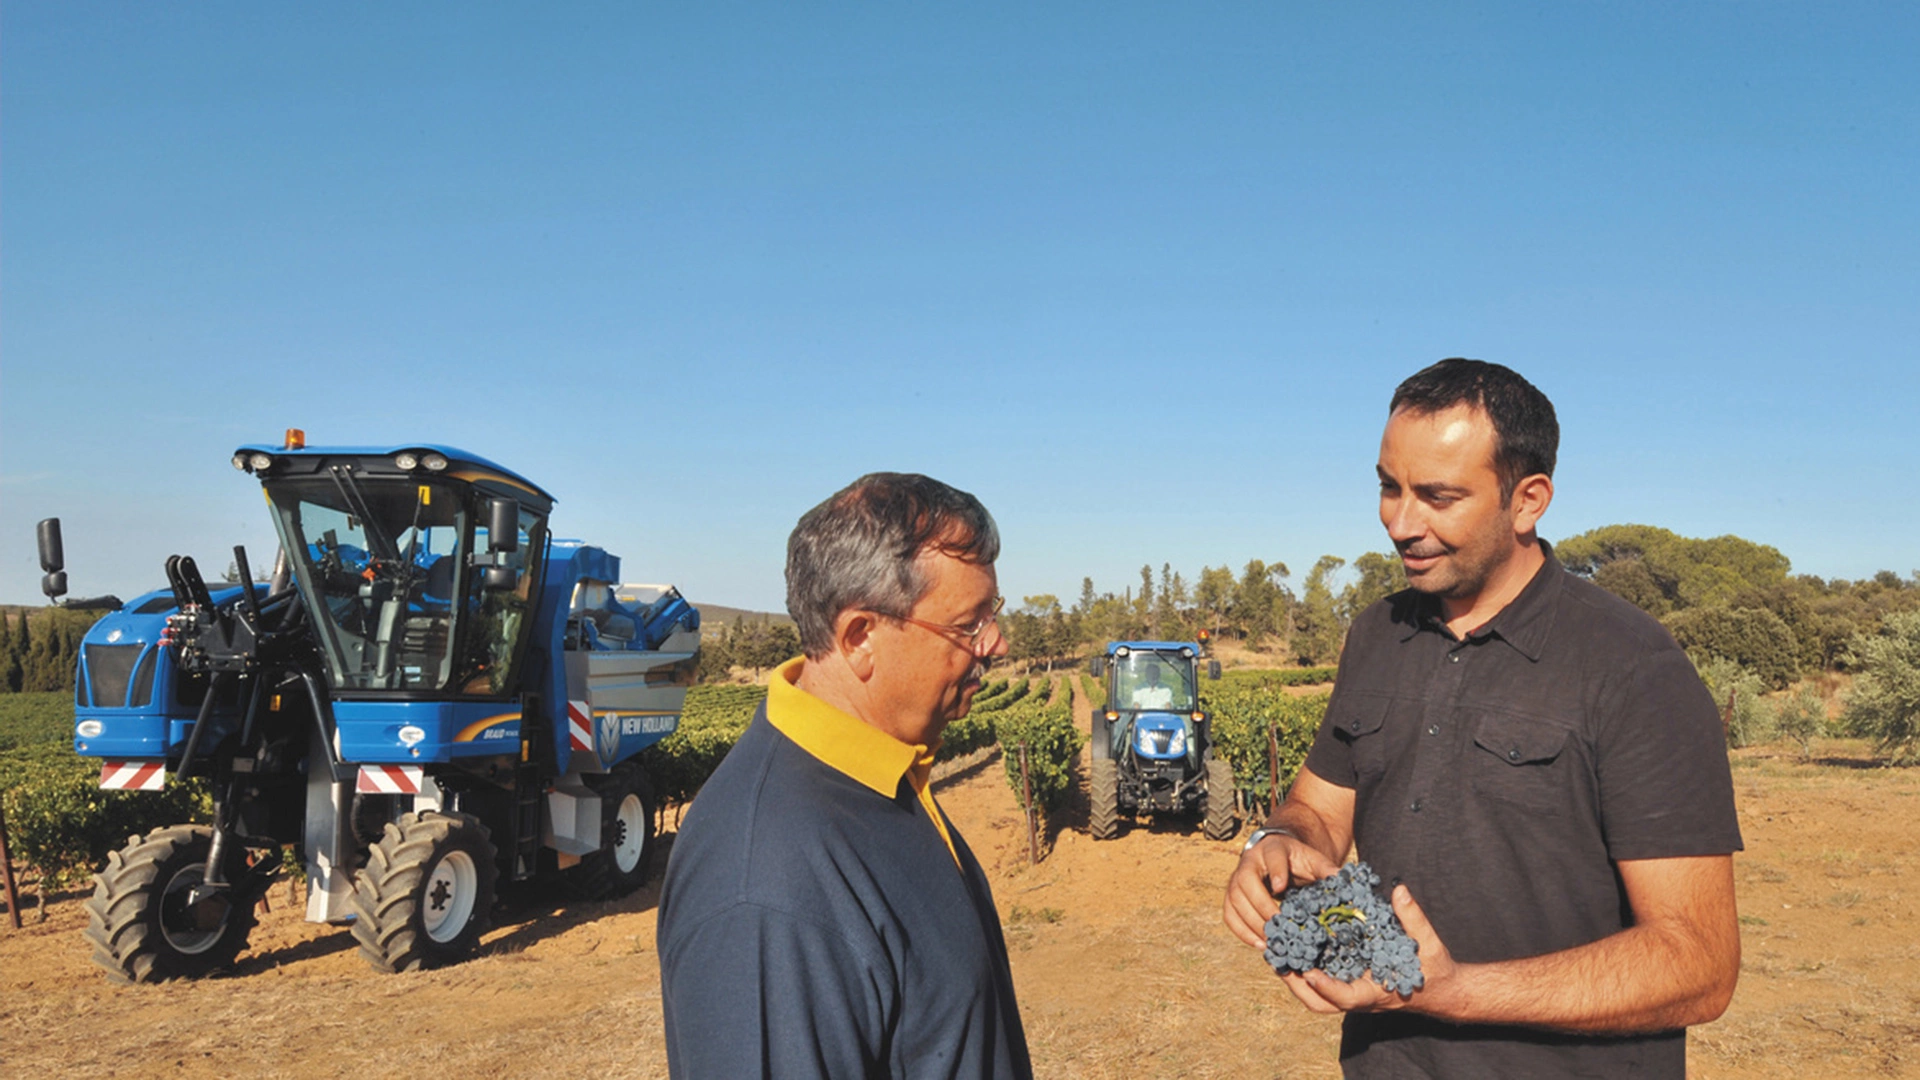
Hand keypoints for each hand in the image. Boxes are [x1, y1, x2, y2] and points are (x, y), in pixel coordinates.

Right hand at [1222, 832, 1340, 948]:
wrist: (1276, 855)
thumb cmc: (1296, 859)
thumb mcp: (1312, 859)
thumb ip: (1325, 868)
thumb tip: (1340, 879)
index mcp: (1272, 848)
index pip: (1271, 857)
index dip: (1275, 871)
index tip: (1282, 888)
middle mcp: (1249, 861)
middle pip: (1246, 881)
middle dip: (1261, 904)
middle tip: (1278, 923)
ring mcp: (1236, 878)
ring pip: (1234, 899)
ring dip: (1250, 922)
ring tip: (1270, 940)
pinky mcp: (1231, 895)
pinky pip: (1229, 914)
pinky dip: (1241, 931)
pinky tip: (1259, 944)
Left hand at [1279, 884, 1458, 1015]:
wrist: (1443, 991)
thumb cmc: (1436, 970)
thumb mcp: (1429, 944)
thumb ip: (1413, 918)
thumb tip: (1399, 890)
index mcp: (1376, 993)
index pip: (1346, 998)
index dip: (1327, 987)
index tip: (1309, 973)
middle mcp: (1360, 998)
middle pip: (1321, 1004)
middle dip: (1297, 986)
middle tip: (1278, 961)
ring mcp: (1353, 992)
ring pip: (1317, 997)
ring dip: (1296, 979)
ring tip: (1277, 953)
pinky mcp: (1351, 983)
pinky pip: (1323, 983)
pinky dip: (1306, 970)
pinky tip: (1293, 948)